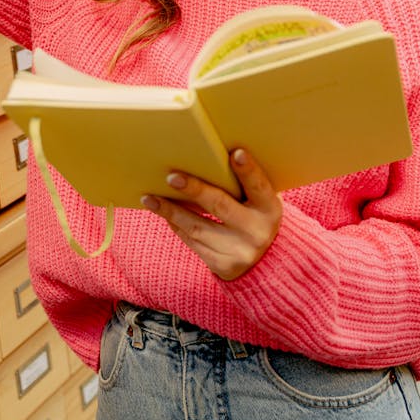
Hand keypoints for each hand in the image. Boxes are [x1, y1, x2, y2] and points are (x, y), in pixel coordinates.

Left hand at [141, 149, 281, 280]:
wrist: (265, 262)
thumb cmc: (254, 217)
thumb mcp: (258, 203)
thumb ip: (242, 186)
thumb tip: (203, 160)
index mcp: (270, 209)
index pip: (259, 186)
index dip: (248, 171)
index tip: (235, 153)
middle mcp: (257, 231)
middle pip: (220, 206)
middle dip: (194, 190)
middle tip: (172, 177)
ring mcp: (239, 251)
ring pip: (197, 227)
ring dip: (171, 211)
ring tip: (150, 198)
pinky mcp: (223, 266)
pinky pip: (193, 242)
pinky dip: (177, 225)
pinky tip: (164, 213)